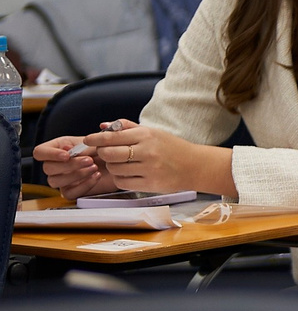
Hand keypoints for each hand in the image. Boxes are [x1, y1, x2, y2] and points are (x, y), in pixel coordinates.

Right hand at [30, 135, 119, 197]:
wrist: (122, 163)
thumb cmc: (107, 150)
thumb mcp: (97, 140)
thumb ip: (84, 139)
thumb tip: (68, 146)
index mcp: (58, 148)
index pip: (39, 152)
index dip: (50, 154)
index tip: (67, 155)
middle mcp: (57, 164)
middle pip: (48, 168)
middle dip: (69, 164)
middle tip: (89, 160)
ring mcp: (63, 179)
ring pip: (55, 181)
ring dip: (76, 174)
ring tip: (94, 167)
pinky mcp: (72, 191)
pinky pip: (70, 193)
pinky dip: (83, 185)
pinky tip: (96, 176)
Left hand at [77, 120, 226, 196]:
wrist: (196, 166)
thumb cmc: (172, 148)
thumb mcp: (152, 132)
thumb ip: (127, 127)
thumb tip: (102, 126)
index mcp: (146, 135)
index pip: (111, 137)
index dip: (95, 138)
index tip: (88, 140)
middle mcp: (147, 151)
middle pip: (109, 153)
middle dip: (103, 153)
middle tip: (107, 153)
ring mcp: (149, 169)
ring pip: (114, 168)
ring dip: (112, 166)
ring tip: (121, 163)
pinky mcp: (150, 184)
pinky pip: (122, 182)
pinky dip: (120, 178)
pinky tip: (127, 174)